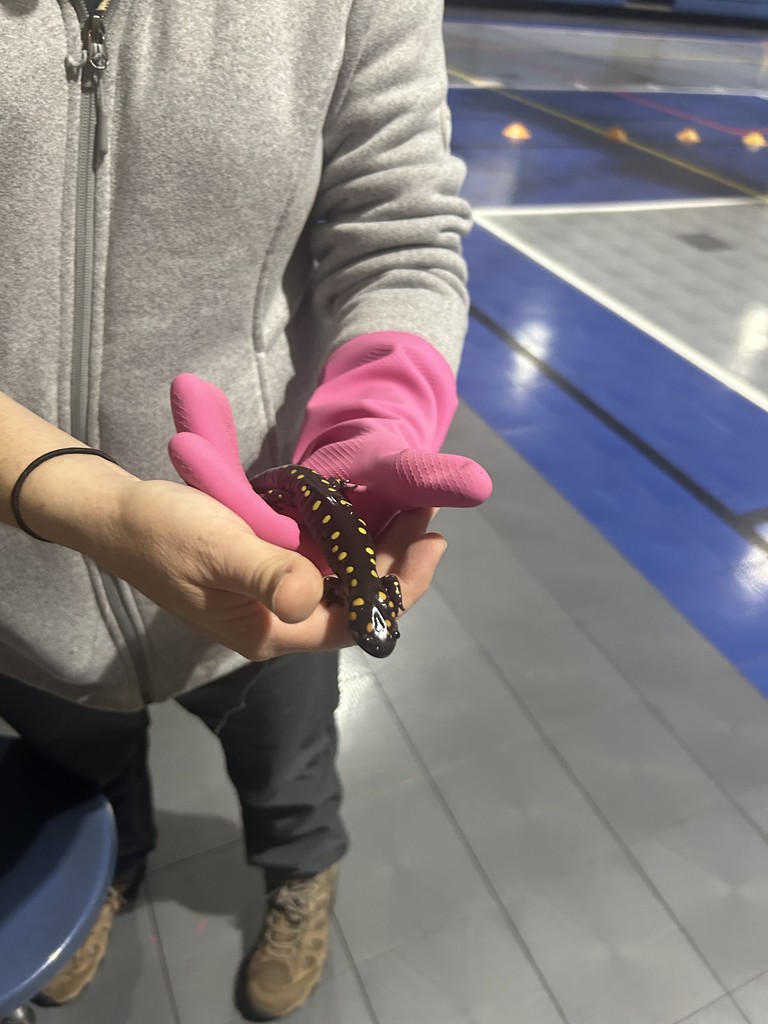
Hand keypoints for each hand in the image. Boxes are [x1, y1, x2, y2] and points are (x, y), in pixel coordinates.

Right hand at [80, 477, 444, 659]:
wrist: (119, 516)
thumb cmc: (167, 535)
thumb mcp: (220, 551)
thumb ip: (269, 575)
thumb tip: (313, 598)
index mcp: (274, 631)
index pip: (357, 620)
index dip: (400, 587)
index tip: (429, 540)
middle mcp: (281, 619)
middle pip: (357, 600)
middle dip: (395, 560)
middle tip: (425, 513)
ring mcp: (274, 593)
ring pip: (343, 578)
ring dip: (375, 545)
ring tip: (405, 506)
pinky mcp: (266, 566)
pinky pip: (321, 558)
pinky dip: (347, 534)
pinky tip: (363, 506)